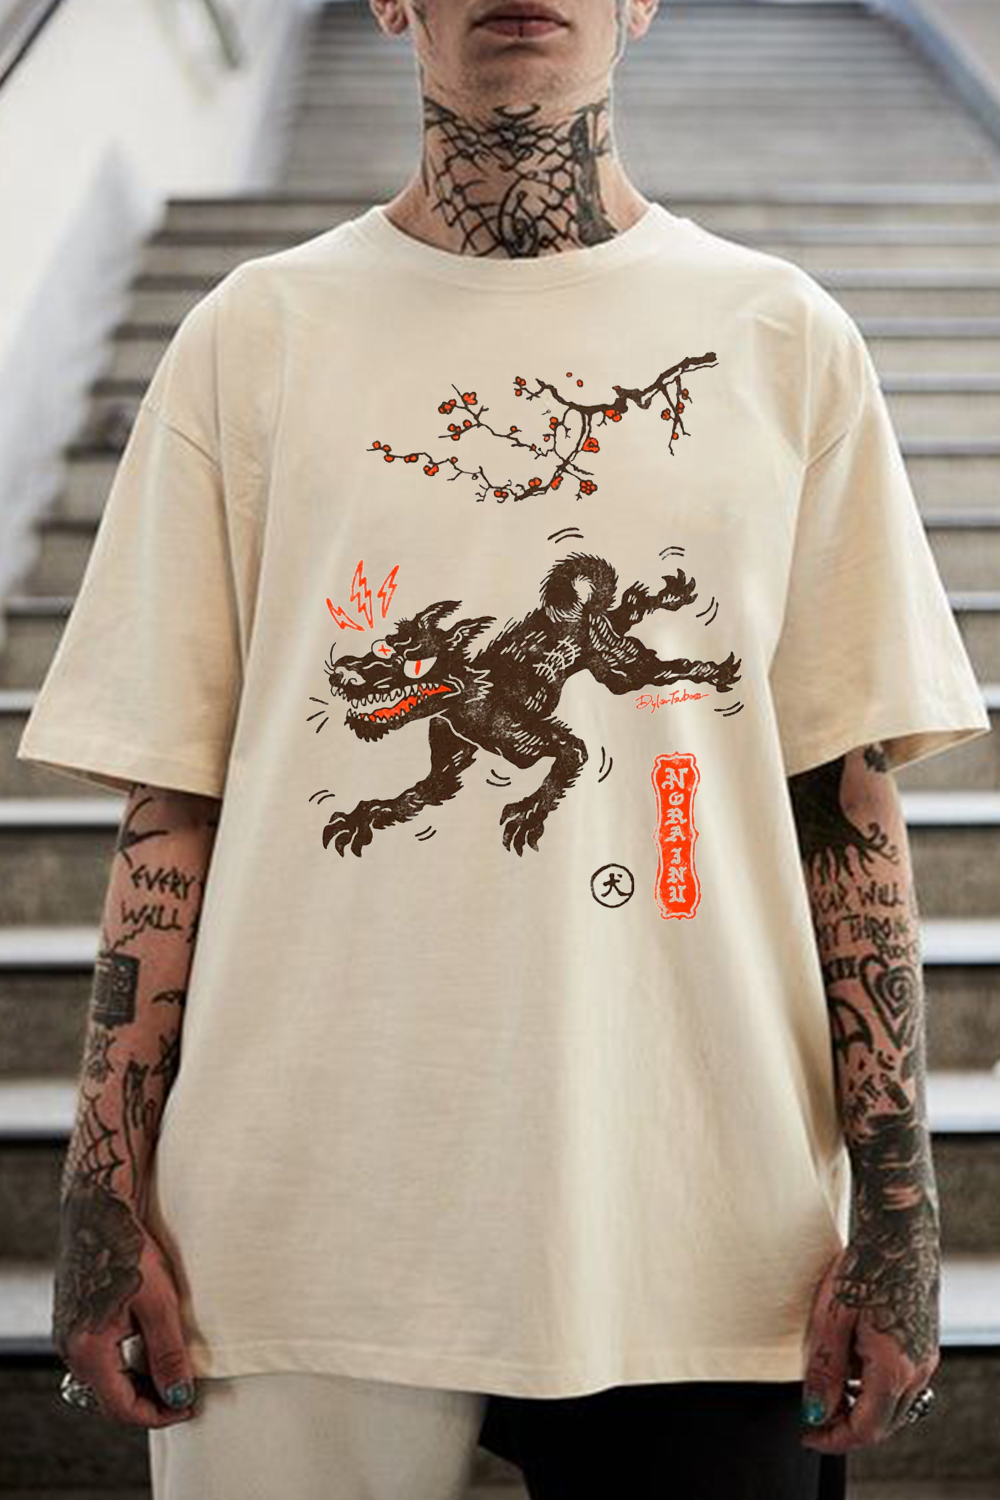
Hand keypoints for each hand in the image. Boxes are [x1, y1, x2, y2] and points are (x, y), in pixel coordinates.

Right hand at [53, 1180, 197, 1427]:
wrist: (100, 1209)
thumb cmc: (128, 1250)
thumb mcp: (159, 1303)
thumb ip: (168, 1353)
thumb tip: (179, 1394)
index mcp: (88, 1351)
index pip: (121, 1408)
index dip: (158, 1414)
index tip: (188, 1407)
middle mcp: (71, 1349)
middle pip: (110, 1398)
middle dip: (149, 1402)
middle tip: (185, 1393)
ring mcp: (69, 1335)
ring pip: (105, 1379)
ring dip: (138, 1383)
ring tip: (173, 1370)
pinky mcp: (74, 1319)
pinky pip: (99, 1357)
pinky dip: (126, 1363)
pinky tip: (150, 1348)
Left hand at [799, 1226, 940, 1453]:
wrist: (897, 1234)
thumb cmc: (864, 1269)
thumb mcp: (832, 1320)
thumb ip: (825, 1370)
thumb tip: (815, 1412)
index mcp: (894, 1369)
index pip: (866, 1429)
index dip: (834, 1438)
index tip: (808, 1434)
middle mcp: (917, 1370)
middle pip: (882, 1422)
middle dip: (846, 1425)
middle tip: (814, 1414)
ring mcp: (924, 1357)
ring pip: (893, 1403)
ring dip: (861, 1403)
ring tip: (829, 1379)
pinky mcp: (923, 1343)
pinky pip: (900, 1380)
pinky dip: (874, 1382)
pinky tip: (852, 1356)